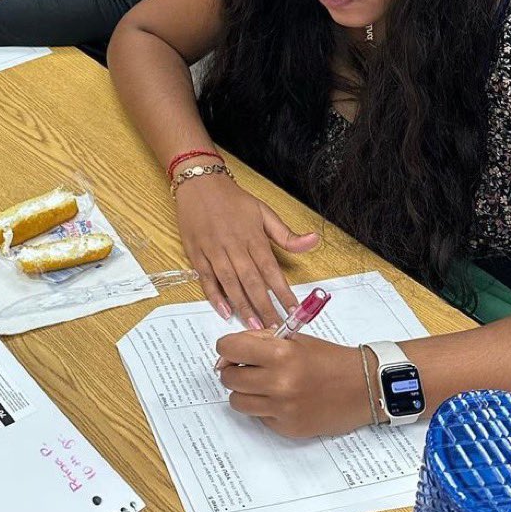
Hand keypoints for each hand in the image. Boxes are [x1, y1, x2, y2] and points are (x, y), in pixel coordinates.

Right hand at [174, 174, 319, 327]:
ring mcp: (213, 250)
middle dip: (265, 307)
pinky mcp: (196, 252)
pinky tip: (224, 311)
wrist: (199, 182)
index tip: (294, 311)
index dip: (283, 292)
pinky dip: (214, 295)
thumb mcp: (263, 211)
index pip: (271, 270)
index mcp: (252, 236)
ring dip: (242, 306)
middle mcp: (233, 245)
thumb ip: (286, 234)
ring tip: (255, 326)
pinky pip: (206, 278)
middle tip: (275, 329)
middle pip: (251, 281)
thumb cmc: (233, 199)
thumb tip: (314, 240)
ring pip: (230, 283)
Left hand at [217, 331, 372, 437]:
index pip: (229, 349)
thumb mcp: (292, 338)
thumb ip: (256, 341)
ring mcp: (283, 408)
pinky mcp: (288, 428)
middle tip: (247, 368)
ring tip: (261, 384)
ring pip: (237, 401)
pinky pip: (258, 417)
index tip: (232, 351)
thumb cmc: (327, 358)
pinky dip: (263, 408)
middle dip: (233, 371)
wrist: (362, 387)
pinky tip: (281, 399)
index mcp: (279, 353)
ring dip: (244, 392)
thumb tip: (225, 354)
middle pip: (229, 378)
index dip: (227, 348)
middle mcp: (279, 382)